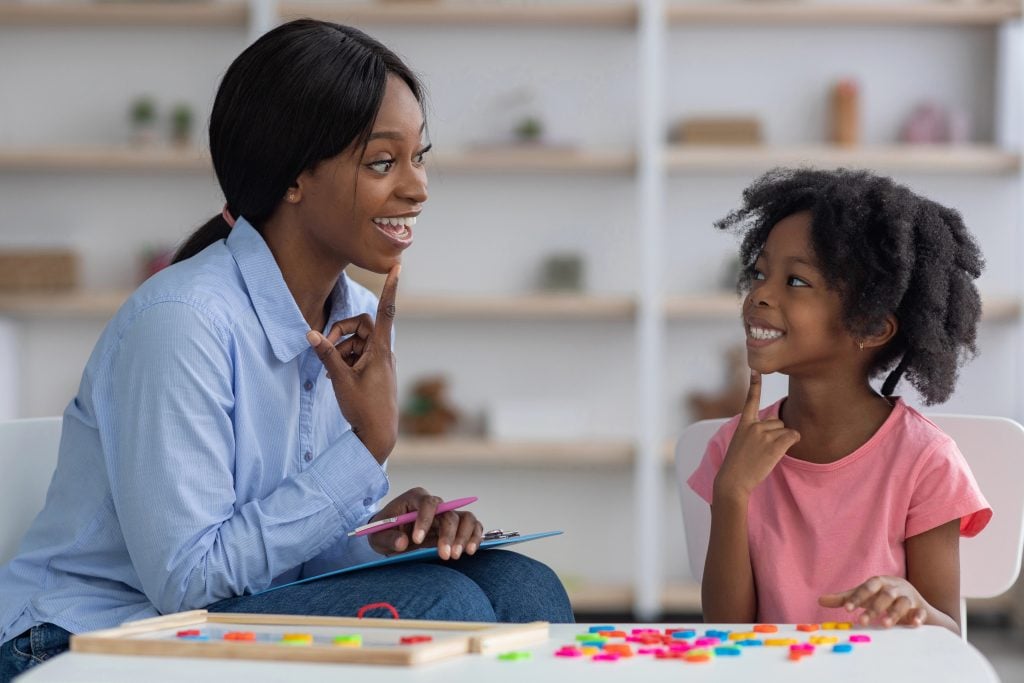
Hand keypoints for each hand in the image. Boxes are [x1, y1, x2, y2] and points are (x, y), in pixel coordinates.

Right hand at [307, 265, 399, 462]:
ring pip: (358, 342)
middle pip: (362, 325)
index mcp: (381, 350)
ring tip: (335, 372)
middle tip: (326, 346)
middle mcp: (384, 352)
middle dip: (342, 331)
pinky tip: (339, 379)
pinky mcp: (375, 372)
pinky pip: (359, 356)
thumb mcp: (340, 380)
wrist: (378, 436)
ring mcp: (381, 362)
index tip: (397, 266)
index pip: (386, 311)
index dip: (390, 288)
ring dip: (342, 350)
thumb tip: (310, 334)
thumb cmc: (363, 409)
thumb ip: (326, 355)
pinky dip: (346, 361)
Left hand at [366, 487, 483, 559]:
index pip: (427, 503)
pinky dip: (475, 537)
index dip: (424, 520)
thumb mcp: (377, 535)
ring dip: (464, 536)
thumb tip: (402, 542)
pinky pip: (473, 527)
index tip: (416, 540)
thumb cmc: (384, 531)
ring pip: (466, 518)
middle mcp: (435, 504)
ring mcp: (447, 515)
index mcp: (415, 498)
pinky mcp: (456, 527)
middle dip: (447, 535)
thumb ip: (388, 538)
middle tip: (444, 555)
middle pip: (449, 513)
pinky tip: (469, 550)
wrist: (391, 535)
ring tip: (456, 555)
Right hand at [713, 370, 799, 499]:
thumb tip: (780, 425)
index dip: (754, 384)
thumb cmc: (738, 465)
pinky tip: (778, 453)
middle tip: (762, 450)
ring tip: (766, 455)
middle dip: (776, 434)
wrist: (733, 480)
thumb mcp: (741, 443)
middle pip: (778, 422)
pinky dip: (792, 442)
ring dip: (782, 442)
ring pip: (785, 430)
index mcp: (744, 424)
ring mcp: (764, 434)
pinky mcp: (775, 444)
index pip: (751, 400)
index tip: (755, 369)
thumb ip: (757, 431)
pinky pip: (793, 436)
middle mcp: (754, 425)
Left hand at [819, 576, 927, 626]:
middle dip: (874, 608)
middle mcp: (895, 588)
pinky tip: (914, 624)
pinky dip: (918, 617)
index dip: (857, 597)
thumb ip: (845, 599)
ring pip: (903, 603)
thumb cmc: (883, 598)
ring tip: (884, 625)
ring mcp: (909, 598)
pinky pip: (921, 612)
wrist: (914, 603)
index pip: (868, 587)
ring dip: (894, 613)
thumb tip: (820, 600)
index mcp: (880, 582)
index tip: (847, 610)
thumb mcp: (865, 597)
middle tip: (862, 622)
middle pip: (885, 595)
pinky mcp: (921, 609)